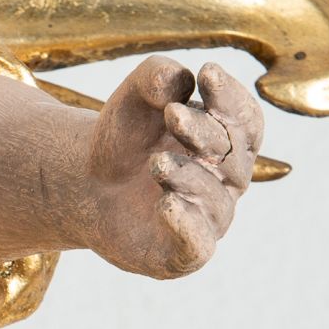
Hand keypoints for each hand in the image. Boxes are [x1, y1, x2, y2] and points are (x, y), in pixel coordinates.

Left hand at [83, 57, 262, 278]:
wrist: (81, 184)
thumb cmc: (122, 139)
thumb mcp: (133, 97)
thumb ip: (156, 77)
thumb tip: (177, 81)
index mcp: (227, 143)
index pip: (246, 121)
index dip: (231, 99)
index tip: (207, 74)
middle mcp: (225, 182)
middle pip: (232, 157)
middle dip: (204, 133)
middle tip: (172, 115)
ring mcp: (207, 219)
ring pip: (215, 199)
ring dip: (187, 176)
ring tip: (155, 162)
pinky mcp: (181, 254)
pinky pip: (197, 245)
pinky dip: (186, 225)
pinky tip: (166, 204)